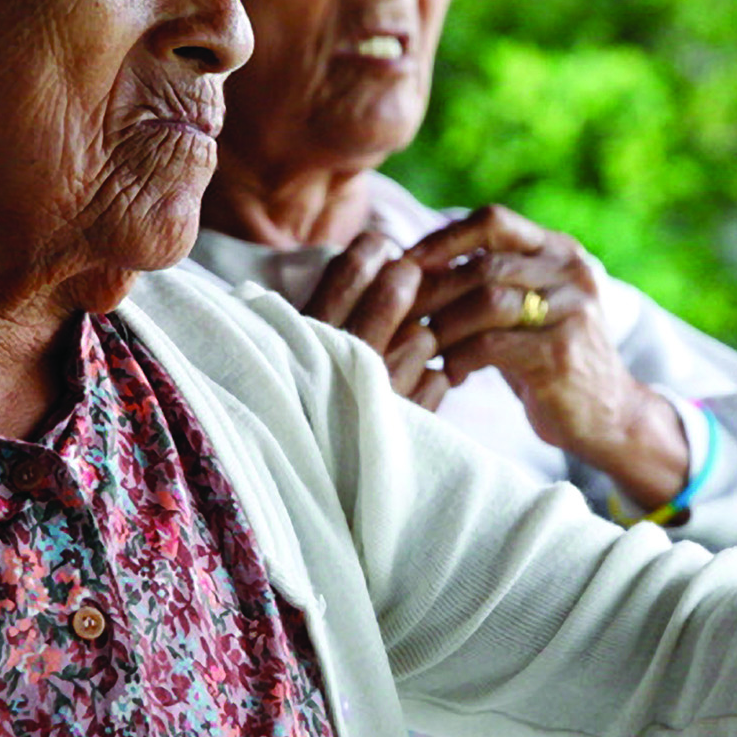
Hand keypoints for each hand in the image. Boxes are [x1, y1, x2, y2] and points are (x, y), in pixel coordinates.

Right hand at [299, 230, 449, 410]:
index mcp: (305, 341)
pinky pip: (439, 380)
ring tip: (408, 352)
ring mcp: (380, 395)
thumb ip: (327, 311)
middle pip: (394, 293)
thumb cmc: (303, 407)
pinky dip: (434, 382)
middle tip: (412, 277)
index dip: (371, 252)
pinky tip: (415, 393)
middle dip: (409, 278)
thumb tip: (367, 255)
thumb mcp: (297, 356)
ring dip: (424, 339)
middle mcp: (341, 365)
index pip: (346, 273)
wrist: (310, 489)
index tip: (383, 247)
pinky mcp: (410, 426)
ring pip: (425, 337)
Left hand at [403, 204, 688, 508]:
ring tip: (422, 347)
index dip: (443, 239)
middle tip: (398, 316)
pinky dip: (461, 358)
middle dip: (433, 290)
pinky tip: (450, 374)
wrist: (609, 416)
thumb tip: (413, 262)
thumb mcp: (528, 307)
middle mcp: (570, 271)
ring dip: (443, 326)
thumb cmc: (549, 359)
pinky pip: (493, 345)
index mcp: (559, 250)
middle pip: (484, 264)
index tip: (405, 264)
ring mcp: (571, 310)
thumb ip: (490, 278)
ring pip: (487, 301)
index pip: (493, 221)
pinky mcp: (561, 352)